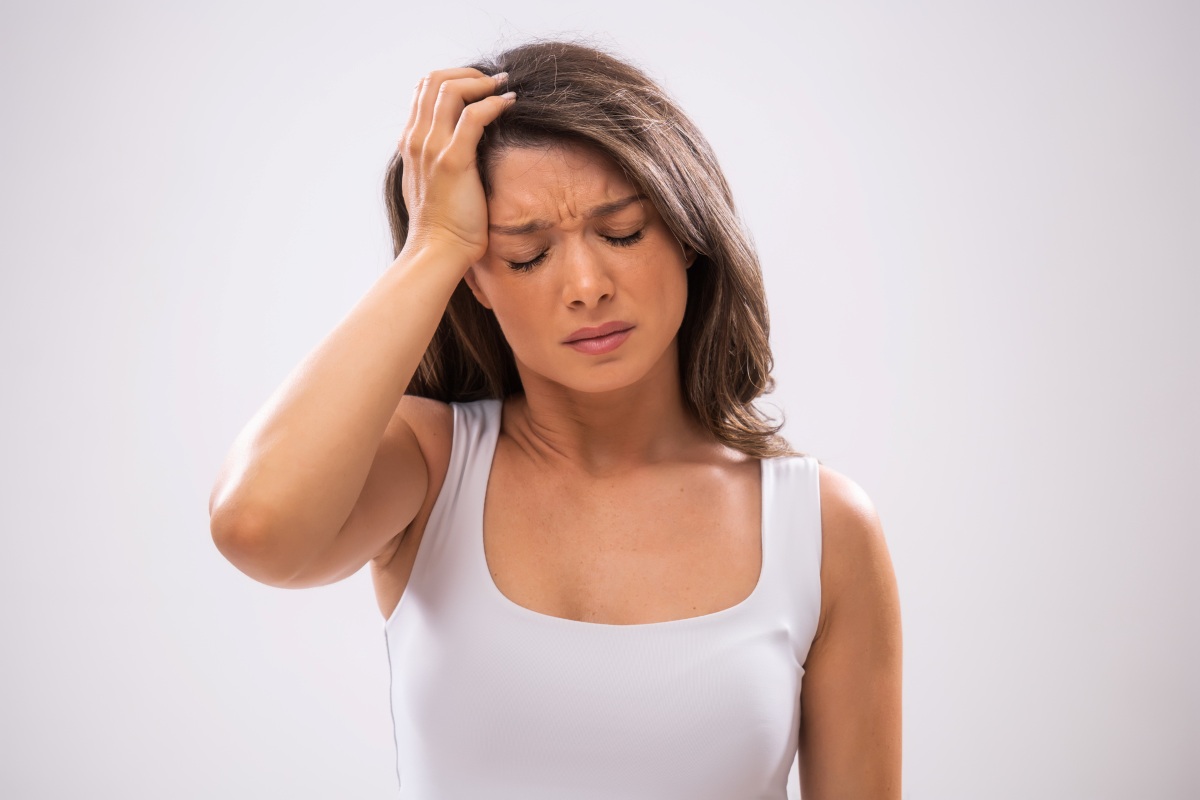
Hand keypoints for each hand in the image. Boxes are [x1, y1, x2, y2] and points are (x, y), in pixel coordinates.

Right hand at [397, 68, 514, 266]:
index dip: (453, 78)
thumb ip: (436, 159)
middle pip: (435, 80)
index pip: (423, 89)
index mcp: (411, 142)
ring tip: (504, 88)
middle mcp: (417, 139)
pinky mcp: (453, 161)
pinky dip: (494, 103)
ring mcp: (432, 148)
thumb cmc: (443, 224)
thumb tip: (460, 144)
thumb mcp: (432, 183)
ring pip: (451, 89)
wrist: (438, 250)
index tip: (479, 86)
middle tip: (494, 81)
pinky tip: (510, 104)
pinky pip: (473, 116)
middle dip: (468, 74)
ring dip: (482, 82)